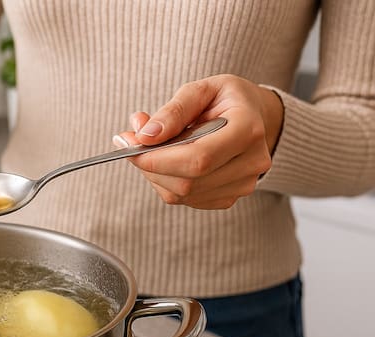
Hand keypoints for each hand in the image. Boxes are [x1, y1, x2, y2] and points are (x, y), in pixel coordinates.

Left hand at [113, 74, 283, 209]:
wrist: (253, 116)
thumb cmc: (224, 99)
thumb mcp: (201, 90)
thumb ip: (173, 111)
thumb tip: (145, 136)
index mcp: (248, 129)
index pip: (198, 158)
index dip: (158, 158)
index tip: (130, 143)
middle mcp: (252, 162)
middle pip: (188, 181)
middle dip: (150, 165)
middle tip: (130, 142)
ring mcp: (243, 184)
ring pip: (182, 194)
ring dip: (155, 174)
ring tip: (151, 147)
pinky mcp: (230, 197)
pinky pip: (186, 199)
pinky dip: (166, 182)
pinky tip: (168, 161)